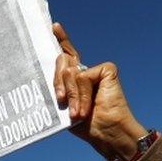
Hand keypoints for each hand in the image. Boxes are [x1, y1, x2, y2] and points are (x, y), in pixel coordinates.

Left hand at [52, 23, 147, 160]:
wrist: (107, 133)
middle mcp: (86, 72)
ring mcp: (97, 70)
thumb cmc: (87, 126)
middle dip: (59, 85)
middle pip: (62, 64)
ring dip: (72, 96)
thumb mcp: (64, 106)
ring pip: (70, 73)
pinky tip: (88, 106)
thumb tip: (56, 65)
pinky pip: (83, 76)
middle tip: (62, 103)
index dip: (62, 41)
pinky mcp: (107, 69)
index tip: (54, 27)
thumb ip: (59, 87)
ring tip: (78, 113)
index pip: (67, 58)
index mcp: (76, 81)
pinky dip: (83, 94)